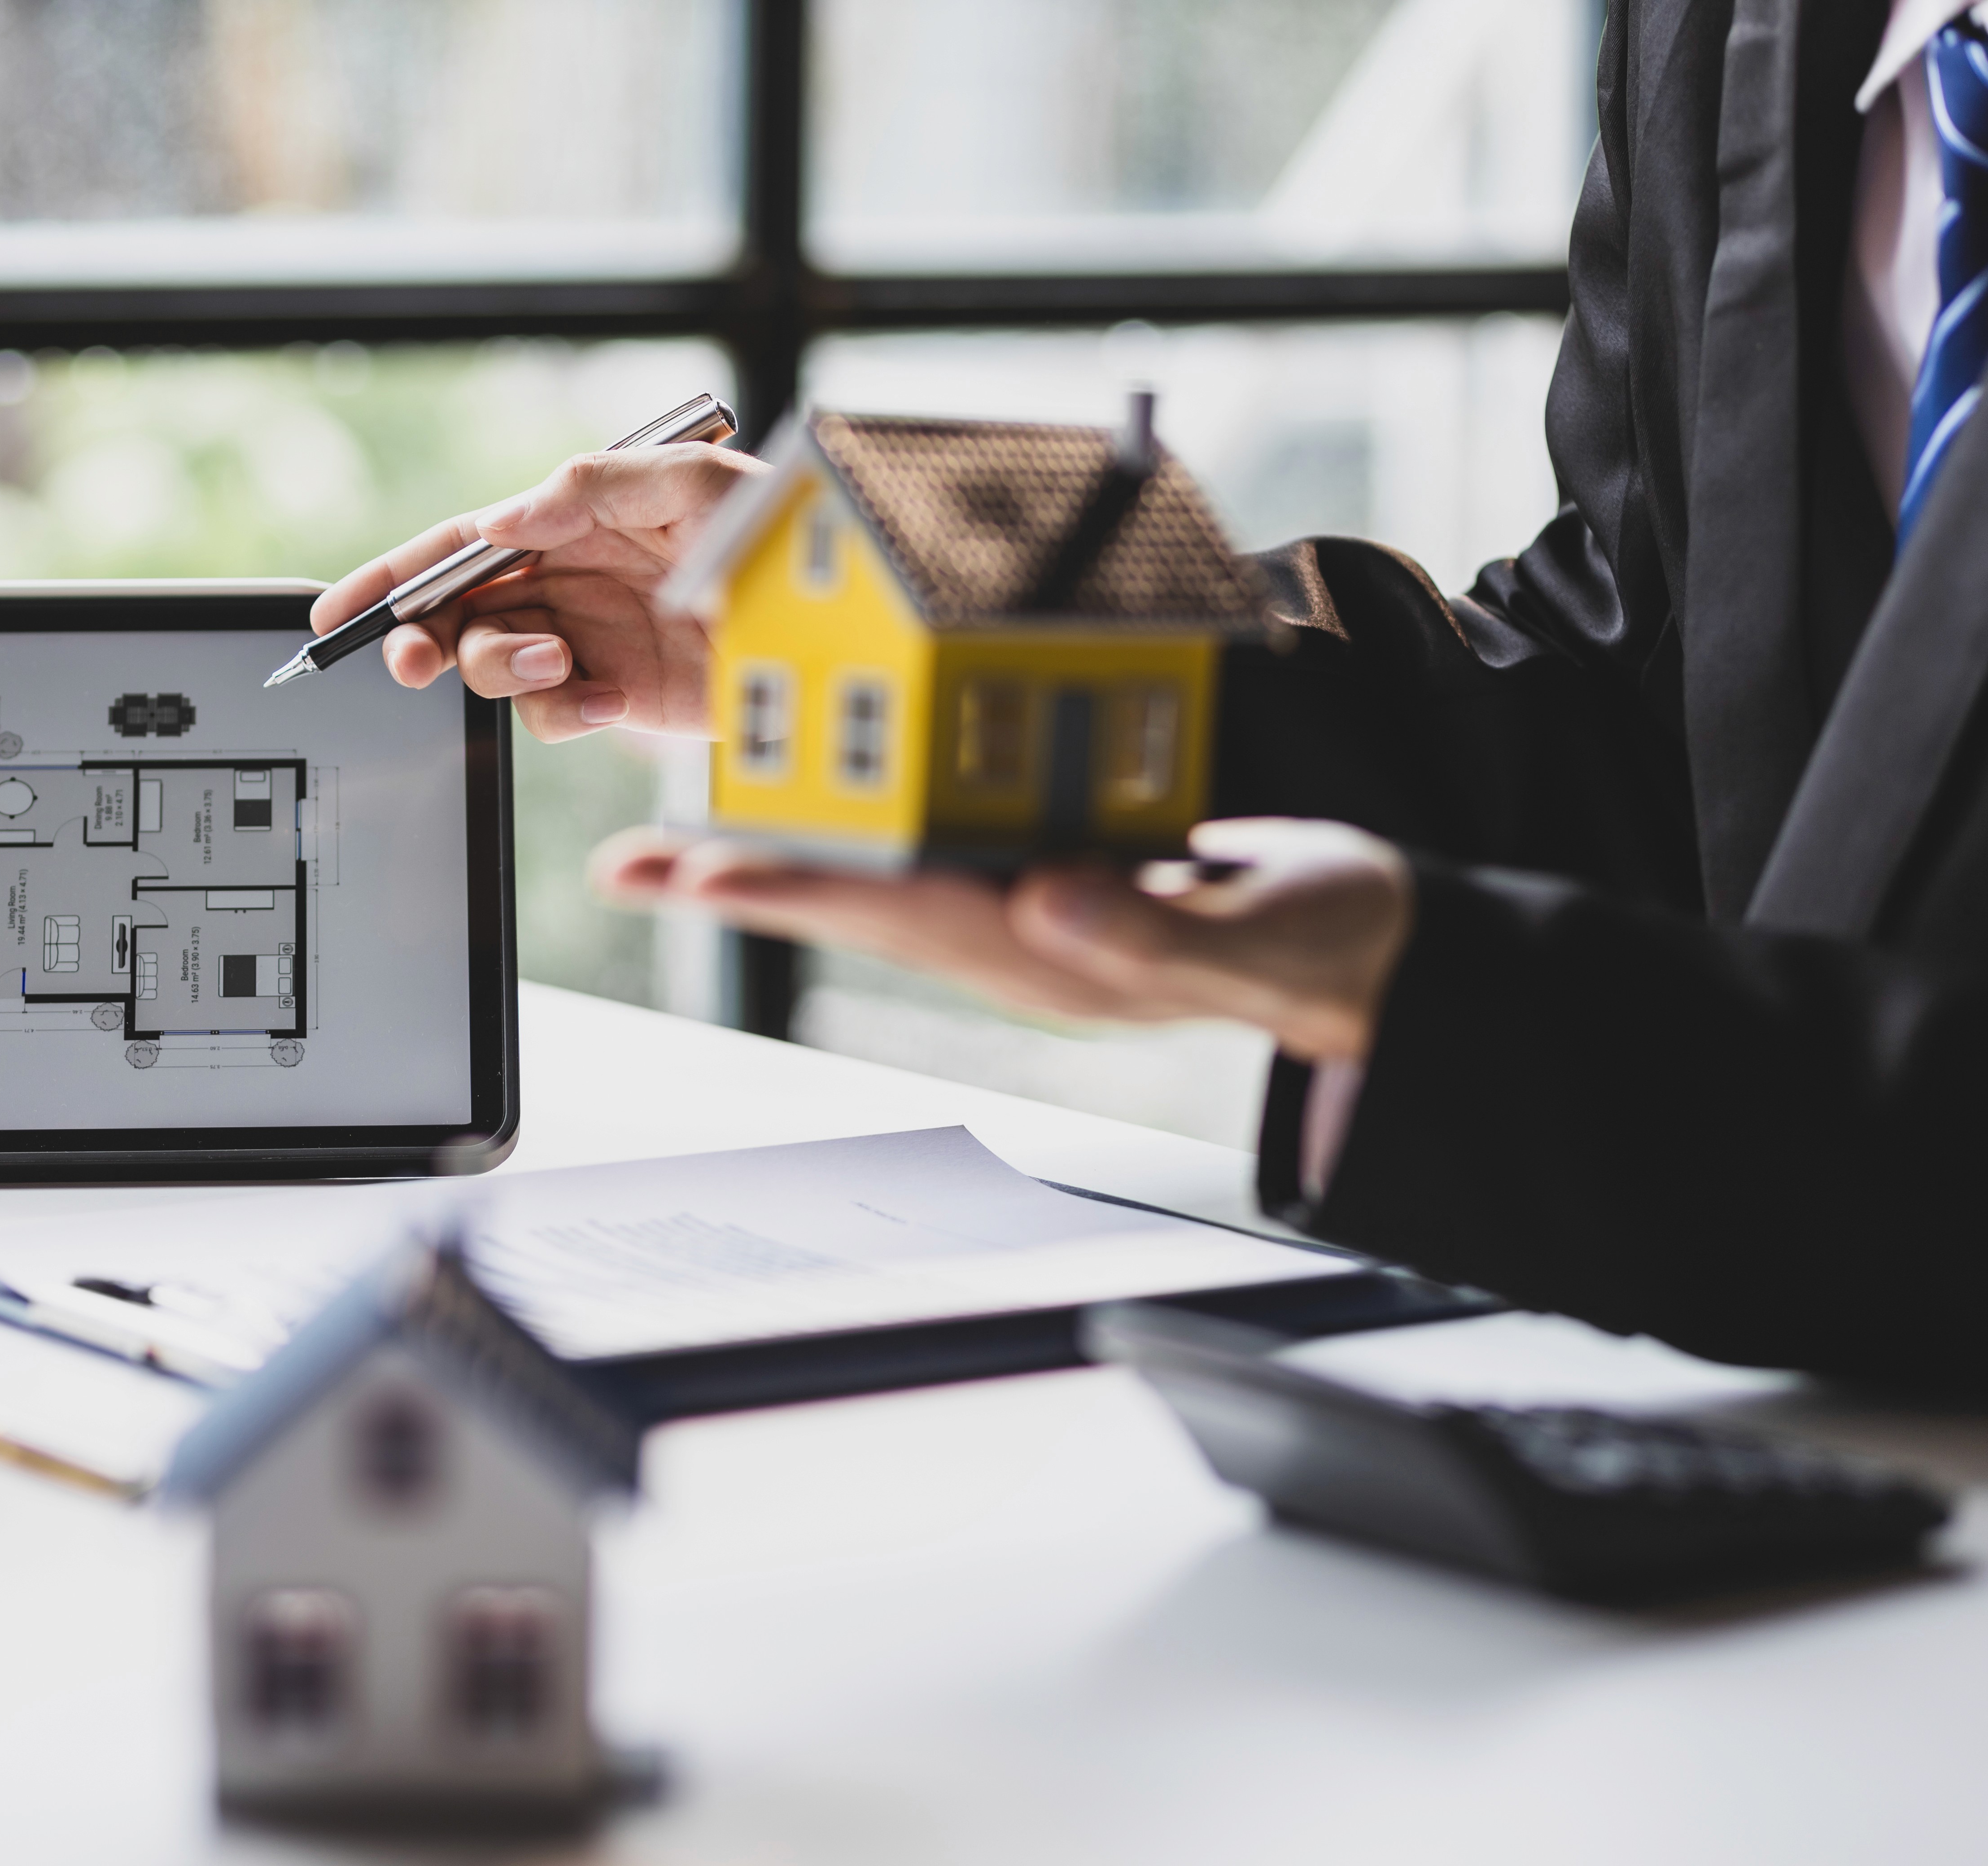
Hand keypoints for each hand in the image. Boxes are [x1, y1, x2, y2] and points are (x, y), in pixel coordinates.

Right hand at [309, 441, 767, 741]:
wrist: (846, 629)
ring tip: (556, 663)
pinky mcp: (620, 695)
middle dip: (422, 637)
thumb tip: (502, 520)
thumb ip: (593, 486)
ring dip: (501, 668)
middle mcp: (572, 578)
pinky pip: (551, 712)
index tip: (335, 612)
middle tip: (413, 660)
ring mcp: (591, 639)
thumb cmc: (781, 533)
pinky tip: (605, 700)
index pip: (461, 542)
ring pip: (494, 664)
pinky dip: (561, 710)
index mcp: (575, 519)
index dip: (393, 574)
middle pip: (457, 610)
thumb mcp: (695, 481)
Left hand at [593, 818, 1414, 1062]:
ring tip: (674, 853)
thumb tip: (1044, 902)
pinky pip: (930, 852)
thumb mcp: (1257, 933)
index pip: (897, 914)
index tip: (699, 876)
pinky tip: (808, 809)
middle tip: (629, 870)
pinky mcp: (1048, 874)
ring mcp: (1026, 910)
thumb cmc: (1317, 946)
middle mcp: (1018, 935)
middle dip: (738, 883)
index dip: (794, 889)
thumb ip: (1153, 925)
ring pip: (876, 880)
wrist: (1358, 952)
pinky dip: (858, 829)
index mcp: (1054, 952)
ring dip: (778, 858)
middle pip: (853, 903)